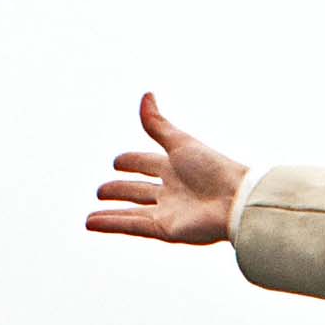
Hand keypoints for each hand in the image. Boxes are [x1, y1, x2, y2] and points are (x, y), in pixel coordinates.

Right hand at [87, 93, 246, 245]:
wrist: (235, 201)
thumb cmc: (215, 169)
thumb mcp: (180, 143)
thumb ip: (158, 124)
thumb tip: (146, 95)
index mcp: (176, 167)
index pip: (146, 164)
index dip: (131, 162)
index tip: (117, 162)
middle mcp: (171, 191)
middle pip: (138, 190)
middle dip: (120, 190)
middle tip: (101, 190)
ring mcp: (168, 212)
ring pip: (132, 212)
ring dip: (110, 214)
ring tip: (89, 218)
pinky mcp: (165, 229)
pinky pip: (133, 226)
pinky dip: (111, 225)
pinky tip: (91, 224)